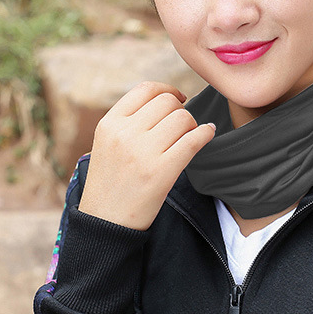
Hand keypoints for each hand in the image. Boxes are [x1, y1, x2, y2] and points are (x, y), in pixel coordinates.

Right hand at [78, 81, 214, 229]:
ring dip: (192, 125)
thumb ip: (129, 121)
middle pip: (168, 102)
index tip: (177, 99)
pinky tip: (207, 134)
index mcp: (109, 124)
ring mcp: (143, 152)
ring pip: (183, 118)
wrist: (105, 224)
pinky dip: (206, 134)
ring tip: (187, 138)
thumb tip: (169, 99)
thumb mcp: (107, 144)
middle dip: (180, 110)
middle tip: (181, 127)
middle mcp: (124, 134)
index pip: (145, 89)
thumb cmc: (111, 183)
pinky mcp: (161, 171)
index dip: (167, 90)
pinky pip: (194, 140)